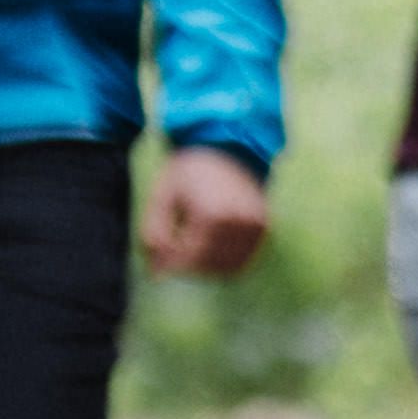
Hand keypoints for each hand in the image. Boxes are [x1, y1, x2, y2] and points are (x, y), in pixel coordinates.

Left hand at [145, 147, 273, 281]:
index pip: (188, 256)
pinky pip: (241, 260)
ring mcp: (256, 227)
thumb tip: (155, 272)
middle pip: (206, 264)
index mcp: (213, 214)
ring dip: (204, 268)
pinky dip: (223, 263)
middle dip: (183, 268)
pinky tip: (208, 251)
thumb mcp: (163, 195)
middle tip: (167, 262)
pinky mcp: (264, 229)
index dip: (168, 266)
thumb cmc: (190, 169)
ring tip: (187, 254)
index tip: (154, 269)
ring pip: (226, 268)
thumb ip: (155, 232)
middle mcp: (239, 223)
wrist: (230, 146)